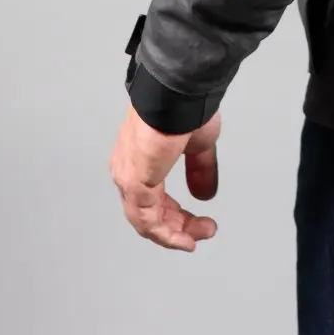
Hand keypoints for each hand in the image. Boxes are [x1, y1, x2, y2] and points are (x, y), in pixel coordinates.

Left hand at [109, 103, 220, 250]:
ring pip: (146, 221)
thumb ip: (199, 171)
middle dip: (179, 226)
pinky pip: (147, 220)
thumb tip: (205, 194)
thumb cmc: (184, 109)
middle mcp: (128, 169)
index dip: (177, 215)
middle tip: (203, 231)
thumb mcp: (198, 146)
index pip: (153, 198)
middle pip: (149, 213)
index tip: (199, 224)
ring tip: (197, 238)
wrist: (179, 95)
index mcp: (140, 159)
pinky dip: (167, 234)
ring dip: (175, 233)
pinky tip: (184, 239)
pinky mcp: (134, 183)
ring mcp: (128, 177)